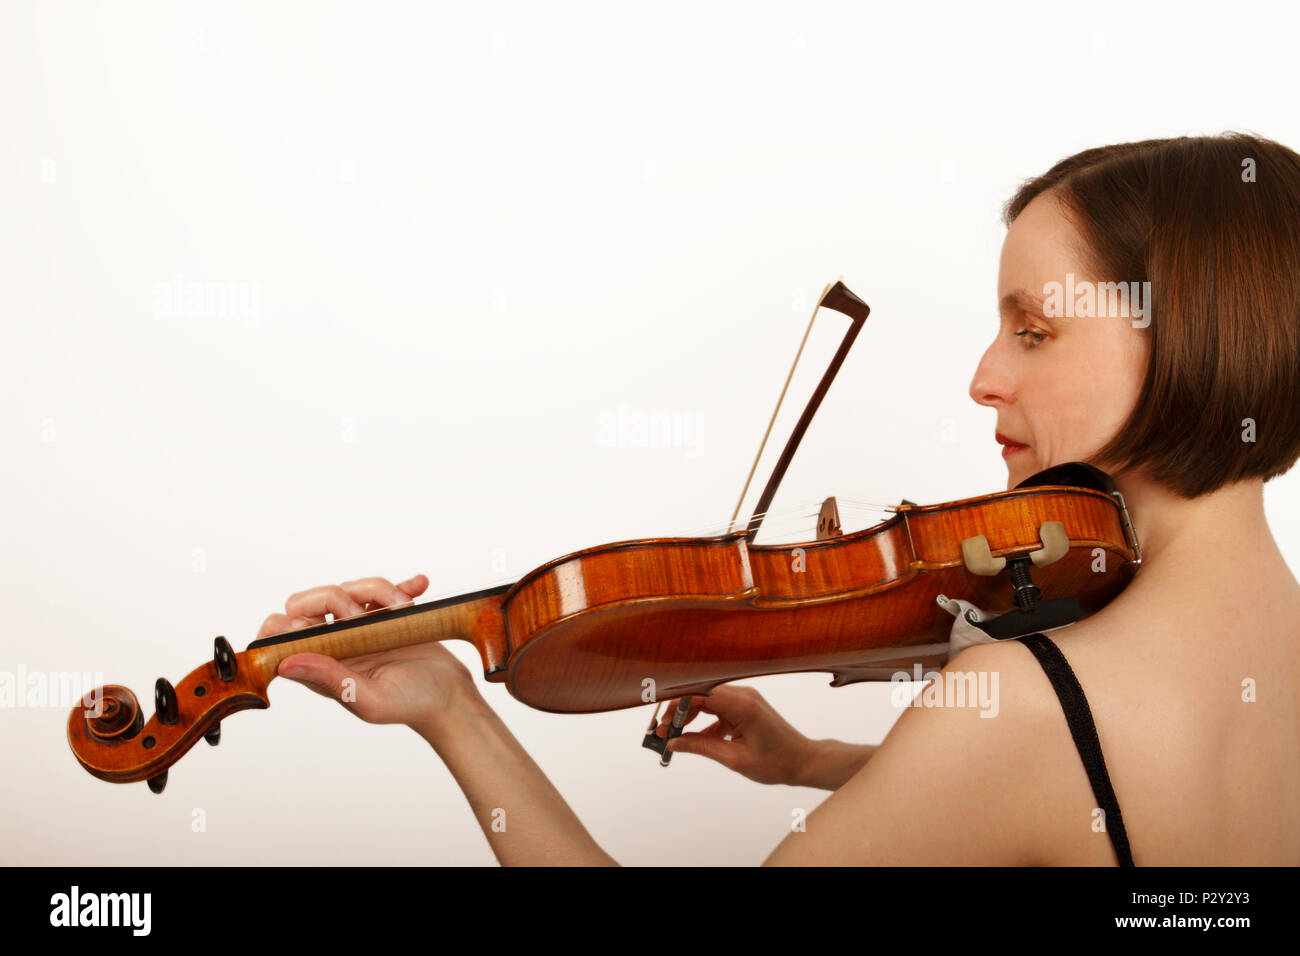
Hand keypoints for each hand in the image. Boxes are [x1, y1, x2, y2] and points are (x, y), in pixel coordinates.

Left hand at [258, 574, 480, 728]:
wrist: (450, 695)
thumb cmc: (410, 705)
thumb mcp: (369, 700)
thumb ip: (330, 680)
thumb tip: (285, 664)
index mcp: (320, 666)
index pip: (279, 637)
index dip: (283, 625)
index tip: (310, 626)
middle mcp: (335, 643)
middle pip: (309, 603)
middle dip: (330, 598)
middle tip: (358, 616)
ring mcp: (360, 626)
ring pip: (348, 589)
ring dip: (377, 590)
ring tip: (402, 609)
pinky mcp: (386, 614)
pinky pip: (384, 588)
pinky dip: (402, 584)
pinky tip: (418, 587)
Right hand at [655, 685, 817, 786]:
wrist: (803, 761)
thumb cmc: (777, 762)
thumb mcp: (734, 759)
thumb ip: (701, 747)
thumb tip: (674, 743)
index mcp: (743, 705)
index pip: (701, 694)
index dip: (677, 704)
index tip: (661, 719)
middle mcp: (744, 695)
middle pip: (701, 694)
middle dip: (680, 711)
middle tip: (662, 730)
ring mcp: (745, 700)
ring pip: (708, 700)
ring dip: (690, 716)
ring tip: (673, 735)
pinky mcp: (745, 708)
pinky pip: (718, 709)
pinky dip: (705, 722)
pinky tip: (694, 739)